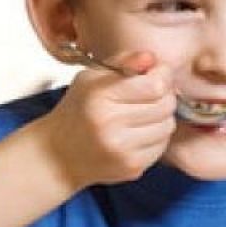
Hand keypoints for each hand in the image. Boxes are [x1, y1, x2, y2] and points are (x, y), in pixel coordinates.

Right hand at [41, 50, 177, 189]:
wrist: (57, 155)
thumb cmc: (78, 110)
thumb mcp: (91, 78)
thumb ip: (124, 61)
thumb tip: (153, 58)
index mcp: (100, 96)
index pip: (155, 85)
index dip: (163, 75)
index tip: (158, 73)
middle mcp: (110, 124)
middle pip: (165, 105)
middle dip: (164, 95)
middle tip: (151, 93)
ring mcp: (122, 150)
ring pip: (168, 125)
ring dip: (162, 116)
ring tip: (144, 113)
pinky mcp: (131, 167)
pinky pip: (162, 146)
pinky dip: (156, 136)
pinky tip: (139, 132)